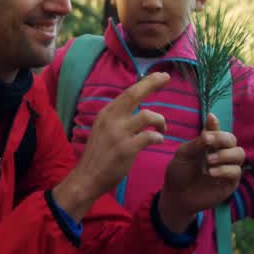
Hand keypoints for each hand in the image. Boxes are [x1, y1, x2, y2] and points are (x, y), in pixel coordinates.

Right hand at [52, 71, 169, 220]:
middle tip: (166, 77)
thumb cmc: (98, 155)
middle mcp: (111, 119)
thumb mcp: (103, 130)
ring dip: (160, 120)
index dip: (145, 82)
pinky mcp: (126, 149)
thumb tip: (134, 108)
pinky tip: (158, 140)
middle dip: (151, 83)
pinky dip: (158, 137)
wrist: (87, 178)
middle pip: (134, 94)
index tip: (159, 76)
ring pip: (146, 116)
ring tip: (163, 128)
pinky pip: (149, 136)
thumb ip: (116, 118)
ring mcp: (118, 134)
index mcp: (106, 113)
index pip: (128, 92)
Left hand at [157, 113, 245, 231]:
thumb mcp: (184, 155)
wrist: (177, 196)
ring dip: (225, 154)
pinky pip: (236, 171)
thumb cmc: (179, 173)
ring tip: (209, 161)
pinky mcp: (230, 182)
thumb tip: (207, 132)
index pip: (217, 131)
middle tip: (207, 141)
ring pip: (239, 154)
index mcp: (209, 145)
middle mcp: (221, 153)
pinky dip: (225, 169)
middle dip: (222, 138)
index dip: (215, 125)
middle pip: (232, 140)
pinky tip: (211, 172)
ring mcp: (227, 167)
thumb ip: (196, 143)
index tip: (210, 119)